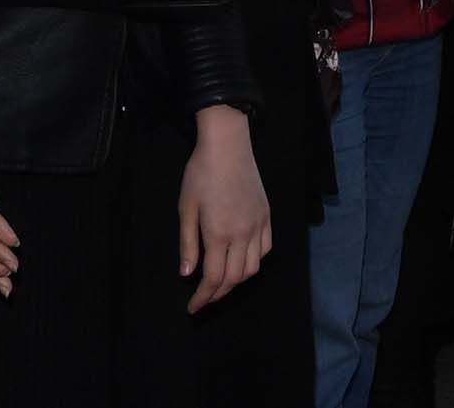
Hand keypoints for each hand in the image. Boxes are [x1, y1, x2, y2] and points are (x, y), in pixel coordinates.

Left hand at [179, 108, 270, 312]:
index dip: (203, 297)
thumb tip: (187, 274)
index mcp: (219, 233)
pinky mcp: (267, 216)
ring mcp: (258, 225)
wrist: (228, 146)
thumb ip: (188, 244)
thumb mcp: (186, 208)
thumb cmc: (200, 174)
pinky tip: (241, 260)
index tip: (192, 307)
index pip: (214, 278)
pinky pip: (265, 249)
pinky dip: (253, 262)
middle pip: (234, 278)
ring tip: (221, 283)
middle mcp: (242, 234)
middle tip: (203, 299)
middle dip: (217, 294)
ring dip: (236, 281)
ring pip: (252, 268)